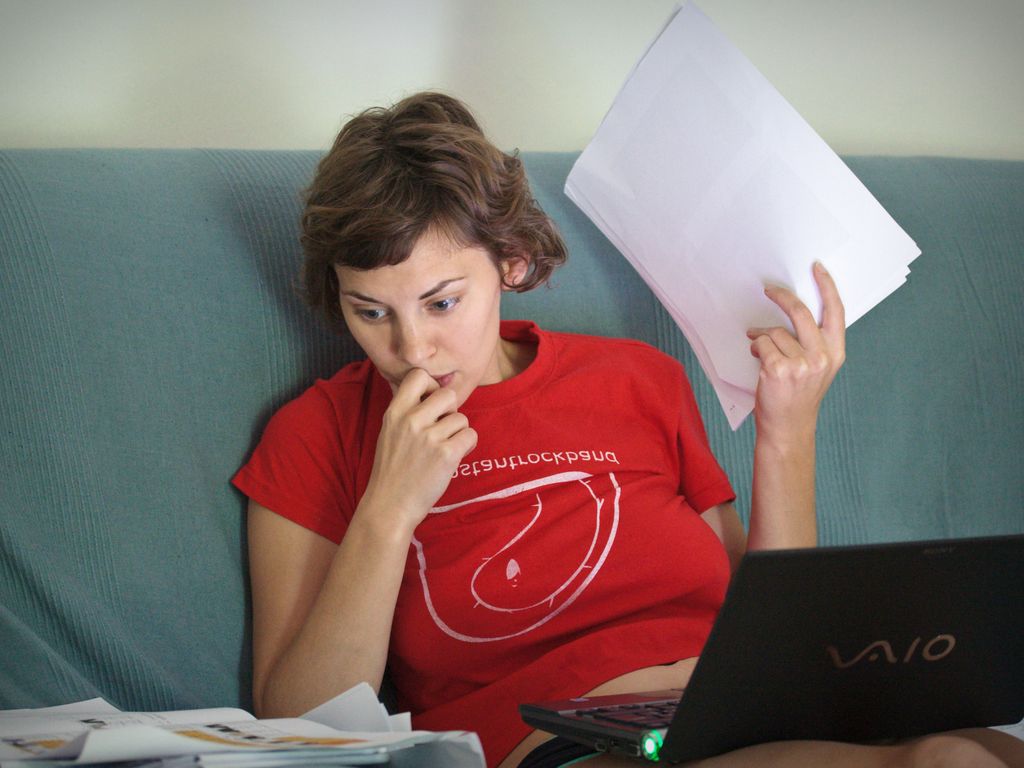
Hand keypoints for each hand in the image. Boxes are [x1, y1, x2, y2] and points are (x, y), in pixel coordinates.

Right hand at [360, 369, 477, 533]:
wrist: (389, 505)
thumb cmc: (392, 470)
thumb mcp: (389, 432)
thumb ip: (407, 411)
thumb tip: (431, 391)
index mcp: (395, 412)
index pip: (419, 376)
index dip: (432, 386)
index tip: (431, 403)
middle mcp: (411, 420)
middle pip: (448, 395)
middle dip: (451, 411)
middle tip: (443, 429)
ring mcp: (429, 437)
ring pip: (462, 418)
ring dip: (458, 432)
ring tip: (445, 448)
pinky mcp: (446, 454)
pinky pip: (471, 435)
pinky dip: (467, 446)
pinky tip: (455, 456)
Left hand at [746, 262, 845, 443]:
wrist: (787, 428)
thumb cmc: (798, 397)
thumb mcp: (816, 369)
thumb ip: (811, 342)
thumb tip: (791, 312)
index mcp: (835, 353)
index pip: (835, 311)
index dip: (827, 286)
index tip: (816, 268)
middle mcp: (822, 357)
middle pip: (801, 312)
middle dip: (782, 297)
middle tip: (769, 290)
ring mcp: (801, 364)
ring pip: (776, 331)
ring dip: (762, 335)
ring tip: (758, 345)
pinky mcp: (779, 369)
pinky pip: (762, 343)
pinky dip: (756, 347)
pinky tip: (757, 358)